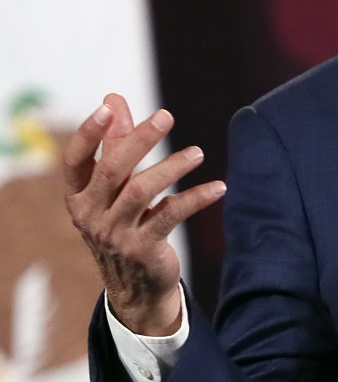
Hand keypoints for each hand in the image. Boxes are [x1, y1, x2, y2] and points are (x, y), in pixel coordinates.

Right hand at [62, 93, 225, 335]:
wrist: (135, 283)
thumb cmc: (124, 221)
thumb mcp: (115, 185)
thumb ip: (115, 142)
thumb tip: (113, 98)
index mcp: (79, 195)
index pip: (74, 160)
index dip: (88, 134)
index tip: (107, 109)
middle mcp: (90, 215)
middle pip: (112, 171)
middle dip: (139, 141)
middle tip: (166, 116)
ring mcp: (115, 234)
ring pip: (141, 192)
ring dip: (172, 167)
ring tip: (198, 153)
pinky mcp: (143, 248)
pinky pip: (171, 215)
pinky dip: (196, 198)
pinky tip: (219, 187)